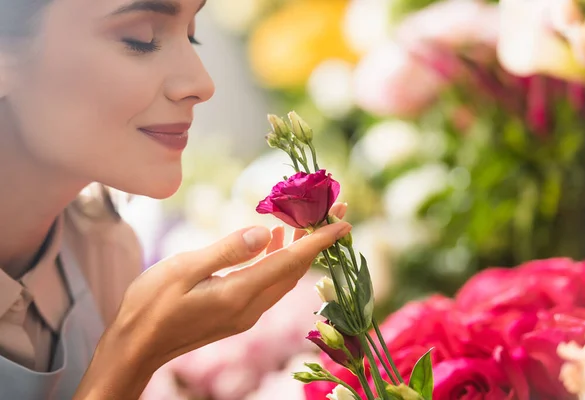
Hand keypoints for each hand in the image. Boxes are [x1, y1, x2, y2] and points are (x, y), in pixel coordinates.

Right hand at [108, 207, 350, 369]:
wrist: (135, 348)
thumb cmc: (150, 305)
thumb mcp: (184, 269)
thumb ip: (228, 250)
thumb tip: (266, 233)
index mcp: (238, 295)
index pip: (290, 262)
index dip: (319, 240)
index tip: (344, 220)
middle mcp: (250, 308)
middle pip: (294, 269)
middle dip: (317, 240)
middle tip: (332, 210)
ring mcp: (244, 315)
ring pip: (283, 278)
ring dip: (298, 249)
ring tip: (305, 219)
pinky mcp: (236, 315)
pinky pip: (268, 284)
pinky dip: (278, 261)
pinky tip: (271, 241)